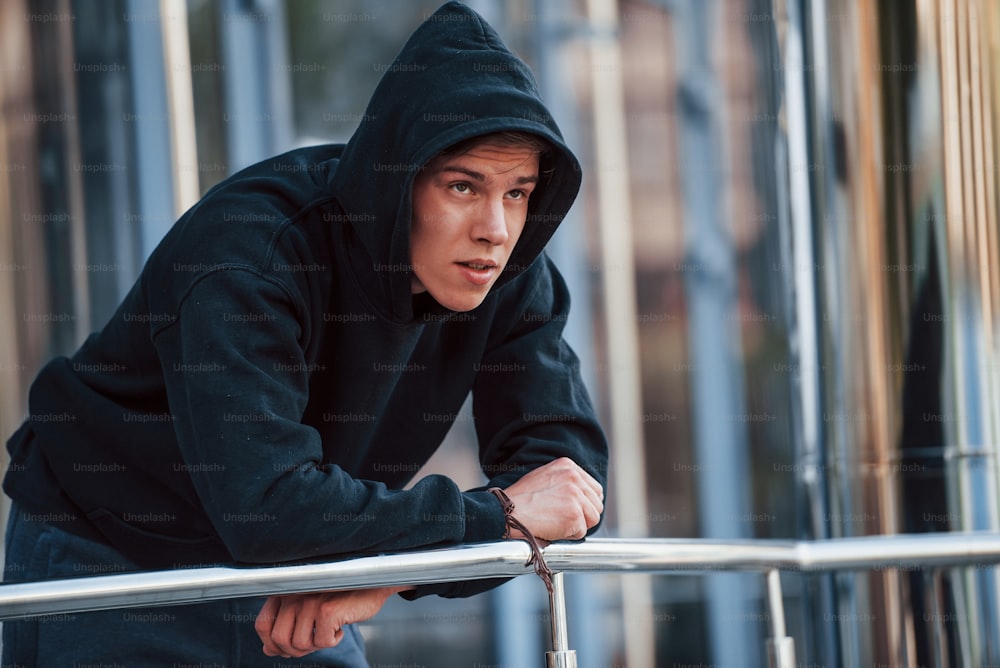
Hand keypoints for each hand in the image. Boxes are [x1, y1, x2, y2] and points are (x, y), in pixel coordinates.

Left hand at [255, 586, 408, 657]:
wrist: (372, 585)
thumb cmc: (342, 597)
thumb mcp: (309, 612)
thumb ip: (287, 627)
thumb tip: (268, 650)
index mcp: (285, 591)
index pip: (262, 625)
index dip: (272, 643)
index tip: (288, 647)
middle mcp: (294, 593)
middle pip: (279, 638)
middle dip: (296, 649)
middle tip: (314, 642)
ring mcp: (309, 601)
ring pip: (299, 644)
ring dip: (315, 646)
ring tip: (328, 633)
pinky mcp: (327, 610)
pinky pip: (322, 642)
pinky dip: (333, 641)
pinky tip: (340, 629)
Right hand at [502, 457, 603, 541]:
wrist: (506, 512)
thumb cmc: (520, 500)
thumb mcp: (544, 478)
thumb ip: (565, 482)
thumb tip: (582, 496)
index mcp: (567, 465)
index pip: (594, 488)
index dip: (585, 503)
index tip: (573, 510)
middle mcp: (574, 476)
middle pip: (596, 504)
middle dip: (584, 515)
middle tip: (562, 519)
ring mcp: (575, 495)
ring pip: (592, 518)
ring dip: (577, 526)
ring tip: (555, 522)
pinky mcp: (574, 513)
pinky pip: (582, 532)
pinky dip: (569, 535)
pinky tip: (552, 528)